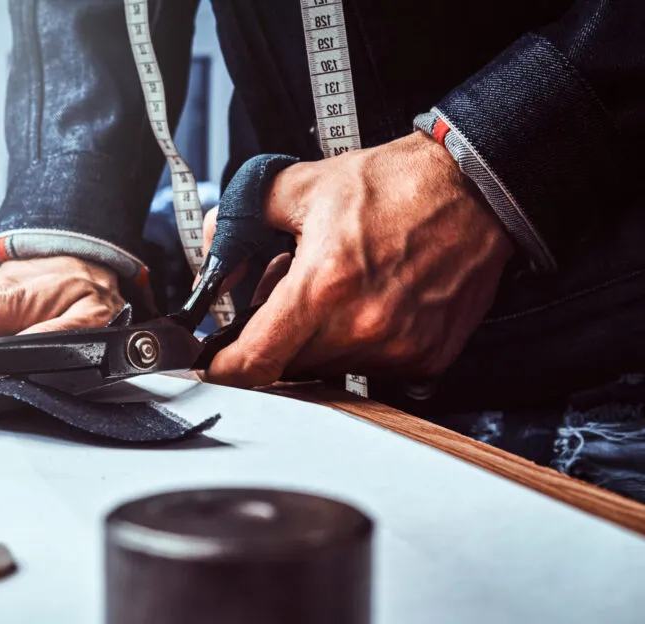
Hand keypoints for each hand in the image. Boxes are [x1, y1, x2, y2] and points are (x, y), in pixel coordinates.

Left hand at [204, 131, 514, 386]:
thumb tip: (214, 256)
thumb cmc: (397, 186)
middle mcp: (361, 325)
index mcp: (323, 285)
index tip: (215, 365)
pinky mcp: (426, 358)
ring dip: (318, 343)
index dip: (225, 368)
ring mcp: (397, 347)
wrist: (474, 189)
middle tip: (288, 299)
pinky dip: (359, 346)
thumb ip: (242, 219)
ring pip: (328, 370)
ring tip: (336, 294)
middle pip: (288, 365)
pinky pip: (372, 370)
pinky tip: (369, 306)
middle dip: (277, 338)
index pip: (255, 361)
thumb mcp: (303, 186)